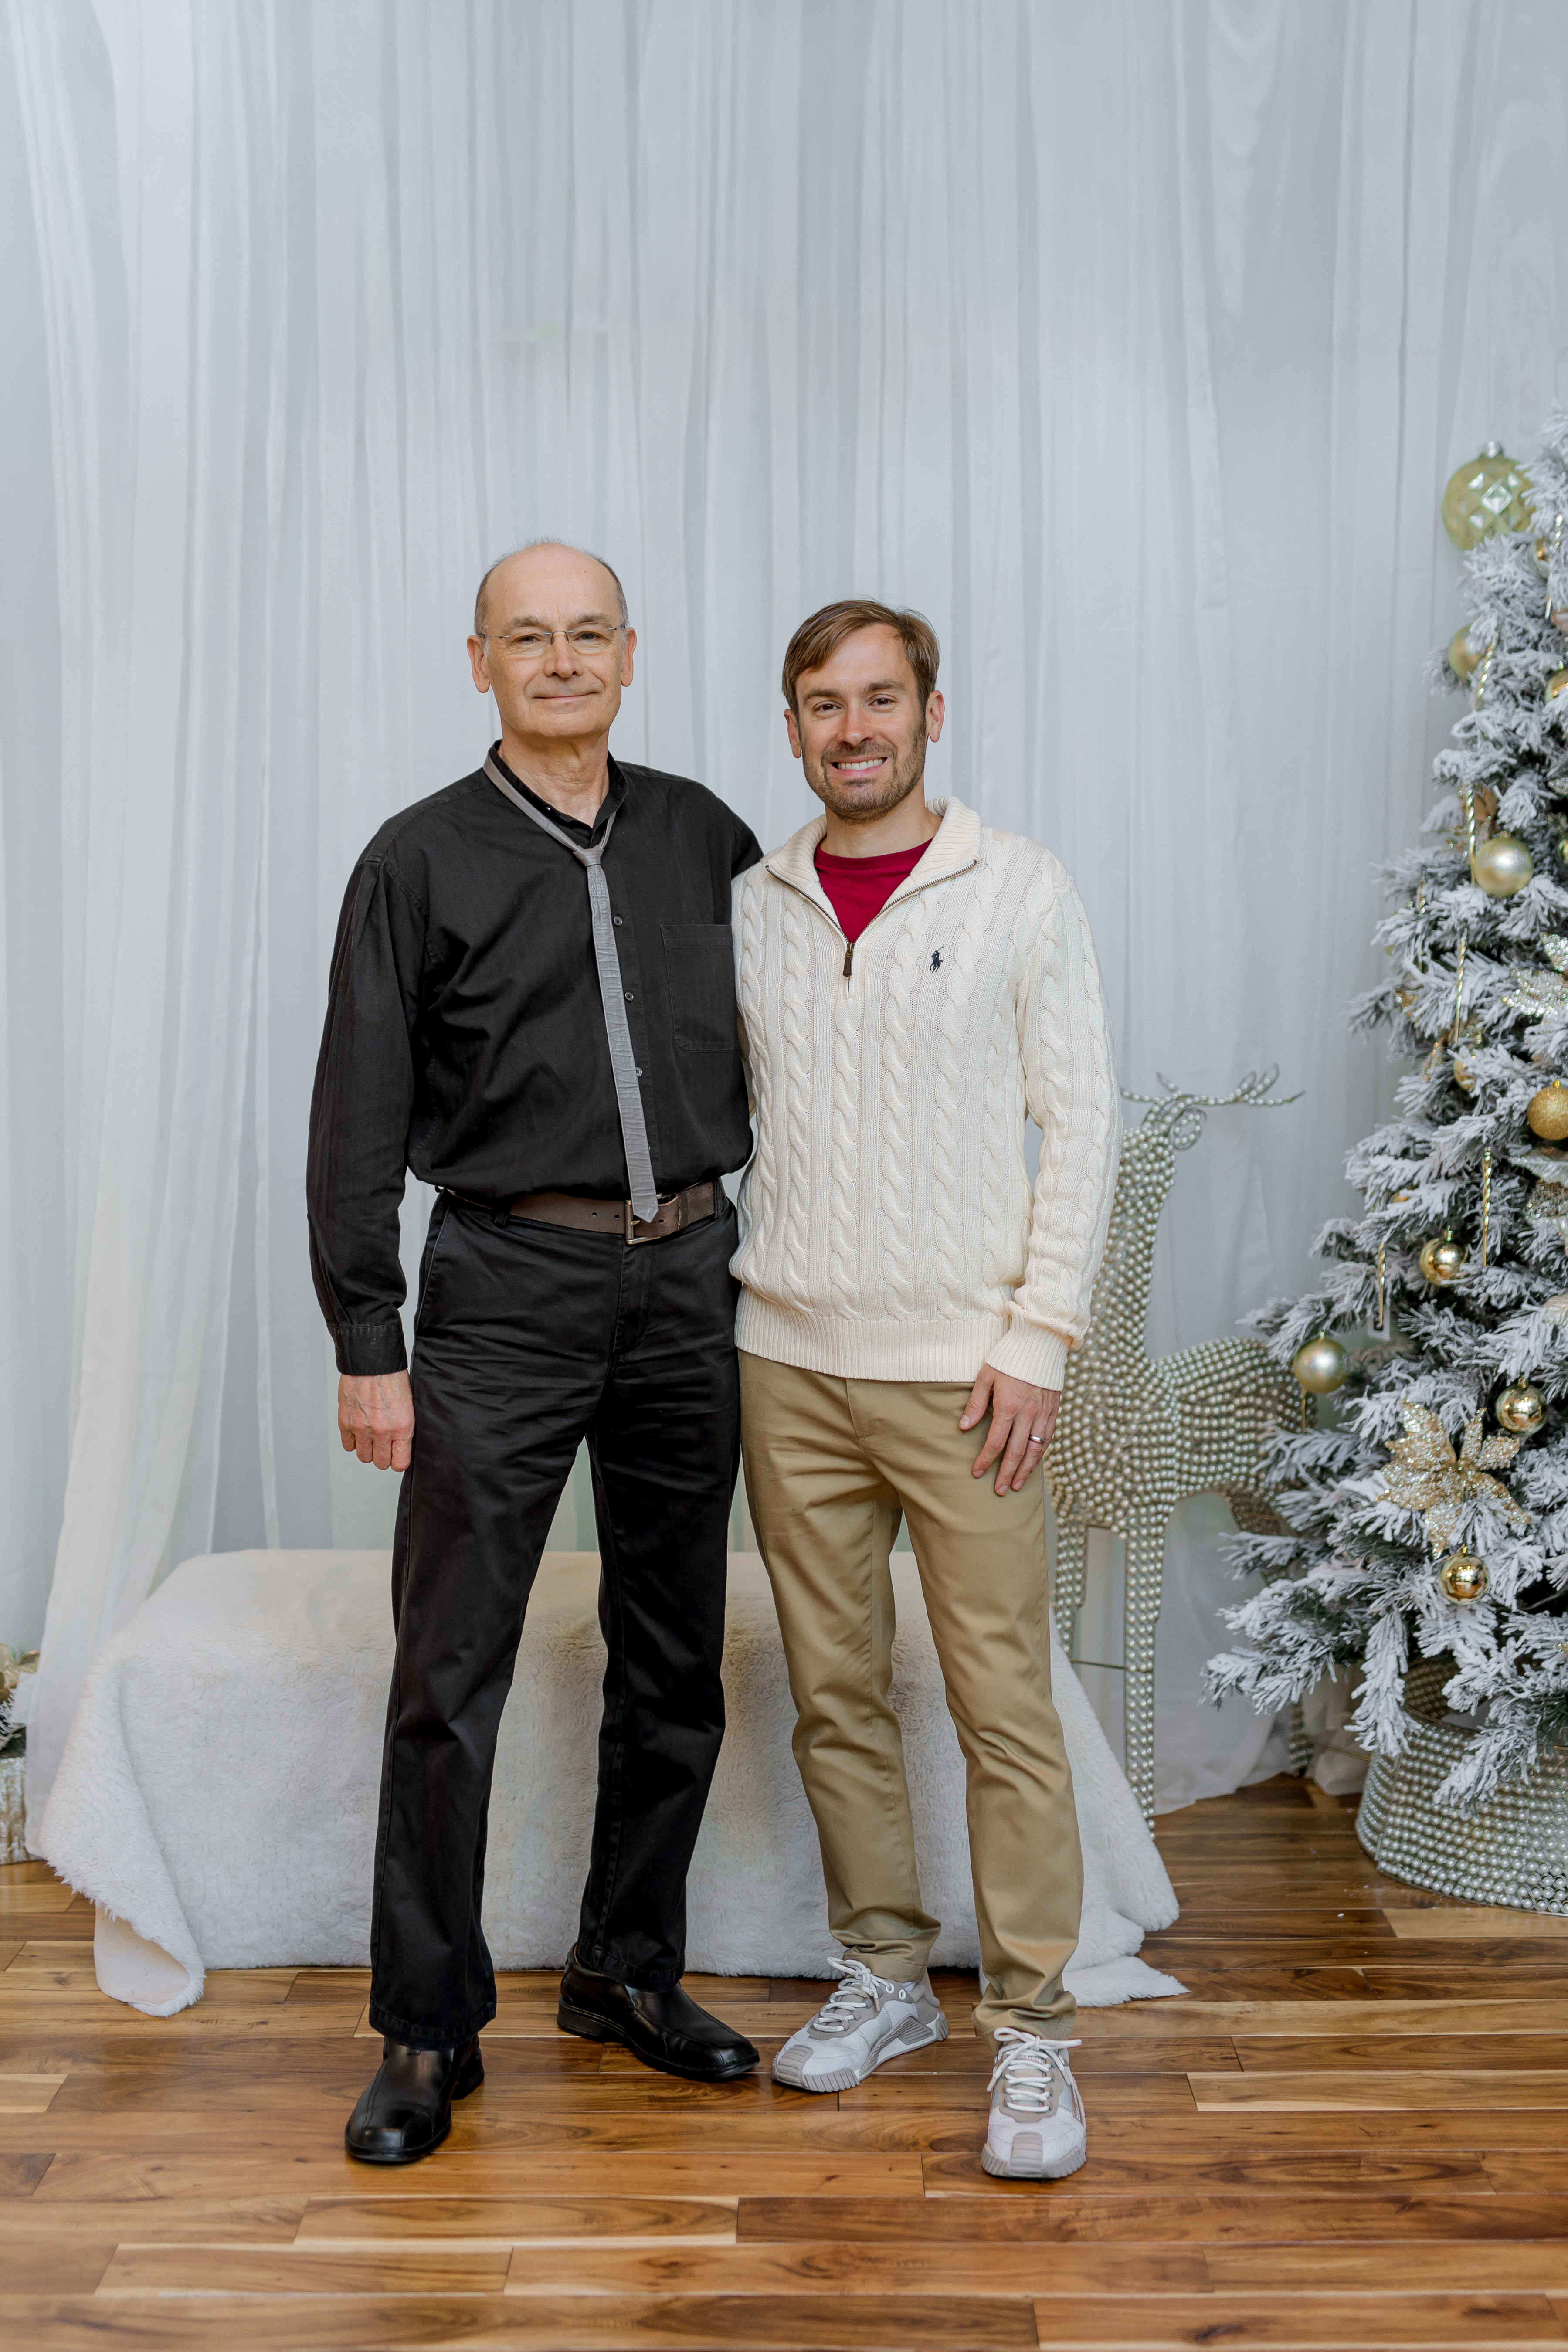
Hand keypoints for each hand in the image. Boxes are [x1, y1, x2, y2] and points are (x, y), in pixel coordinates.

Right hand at [338, 1371, 414, 1470]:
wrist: (372, 1361)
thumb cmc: (392, 1378)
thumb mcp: (409, 1405)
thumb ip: (404, 1427)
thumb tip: (401, 1444)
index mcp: (402, 1427)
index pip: (400, 1462)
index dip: (398, 1461)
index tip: (397, 1456)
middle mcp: (382, 1431)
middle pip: (380, 1463)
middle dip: (383, 1457)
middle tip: (383, 1447)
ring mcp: (362, 1428)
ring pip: (363, 1456)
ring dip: (367, 1450)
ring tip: (371, 1438)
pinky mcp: (346, 1422)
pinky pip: (348, 1445)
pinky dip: (353, 1441)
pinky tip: (359, 1431)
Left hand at [960, 1367, 1060, 1494]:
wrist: (1040, 1342)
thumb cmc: (1008, 1357)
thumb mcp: (985, 1376)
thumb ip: (975, 1404)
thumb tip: (963, 1427)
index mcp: (1009, 1406)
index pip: (995, 1442)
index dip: (986, 1460)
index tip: (978, 1473)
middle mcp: (1028, 1414)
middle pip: (1016, 1452)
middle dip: (1006, 1473)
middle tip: (998, 1490)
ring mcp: (1043, 1414)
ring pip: (1035, 1450)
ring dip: (1025, 1470)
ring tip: (1016, 1485)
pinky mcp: (1054, 1410)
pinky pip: (1048, 1438)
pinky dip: (1040, 1454)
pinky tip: (1033, 1464)